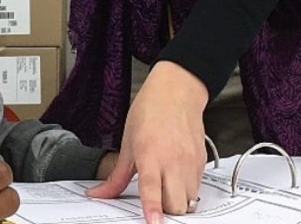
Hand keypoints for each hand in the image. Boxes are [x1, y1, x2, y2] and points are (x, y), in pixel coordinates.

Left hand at [86, 61, 208, 223]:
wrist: (177, 90)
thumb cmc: (150, 110)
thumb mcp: (127, 142)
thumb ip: (116, 176)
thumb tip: (98, 193)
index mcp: (150, 154)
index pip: (152, 188)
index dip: (153, 209)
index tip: (153, 222)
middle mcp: (173, 160)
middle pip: (175, 204)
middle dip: (165, 211)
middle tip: (154, 202)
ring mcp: (190, 162)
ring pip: (189, 200)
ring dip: (177, 201)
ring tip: (166, 188)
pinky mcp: (201, 161)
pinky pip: (197, 188)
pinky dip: (187, 190)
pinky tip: (176, 176)